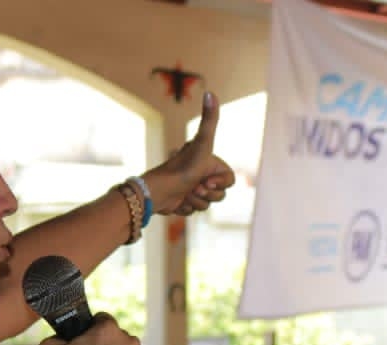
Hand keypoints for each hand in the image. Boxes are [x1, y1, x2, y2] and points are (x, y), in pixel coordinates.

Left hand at [143, 92, 235, 216]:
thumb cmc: (181, 168)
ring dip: (197, 202)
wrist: (157, 192)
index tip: (207, 180)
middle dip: (208, 194)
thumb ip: (210, 120)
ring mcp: (193, 188)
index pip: (229, 180)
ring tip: (185, 194)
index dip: (221, 184)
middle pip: (220, 194)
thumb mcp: (201, 144)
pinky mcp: (184, 202)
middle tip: (194, 188)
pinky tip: (178, 201)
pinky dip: (187, 208)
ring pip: (209, 204)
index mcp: (209, 162)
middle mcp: (201, 174)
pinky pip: (196, 211)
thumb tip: (210, 91)